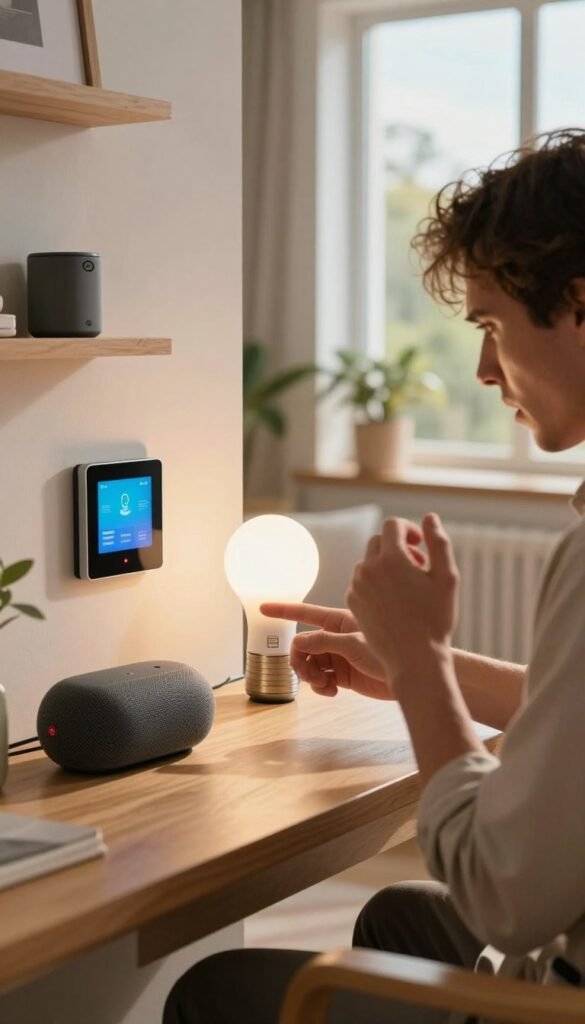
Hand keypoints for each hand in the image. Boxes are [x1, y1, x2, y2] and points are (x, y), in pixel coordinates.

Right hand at [260, 602, 392, 699]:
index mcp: (339, 621)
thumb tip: (298, 642)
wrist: (412, 675)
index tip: (263, 609)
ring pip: (309, 664)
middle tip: (309, 676)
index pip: (305, 613)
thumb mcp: (354, 644)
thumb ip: (324, 642)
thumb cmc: (391, 651)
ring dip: (310, 676)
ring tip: (323, 685)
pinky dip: (320, 686)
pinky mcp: (343, 675)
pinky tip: (331, 691)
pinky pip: (320, 679)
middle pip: (302, 646)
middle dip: (300, 661)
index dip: (283, 610)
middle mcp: (336, 637)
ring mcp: (339, 656)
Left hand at [346, 514, 458, 681]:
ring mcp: (357, 586)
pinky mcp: (352, 602)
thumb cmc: (436, 619)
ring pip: (368, 561)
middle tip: (419, 566)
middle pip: (379, 541)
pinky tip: (394, 600)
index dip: (409, 529)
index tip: (420, 545)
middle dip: (398, 547)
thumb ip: (439, 543)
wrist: (414, 658)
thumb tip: (429, 517)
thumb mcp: (447, 578)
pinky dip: (375, 582)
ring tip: (407, 585)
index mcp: (392, 559)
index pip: (393, 525)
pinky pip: (361, 581)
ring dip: (386, 565)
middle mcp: (369, 569)